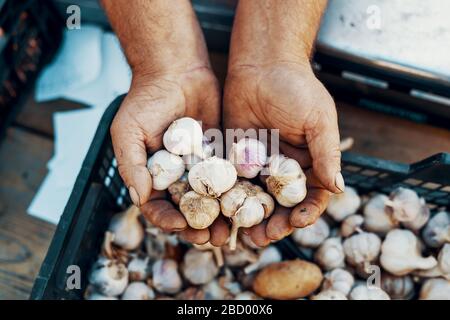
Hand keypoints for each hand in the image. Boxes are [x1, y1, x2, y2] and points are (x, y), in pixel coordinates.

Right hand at [111, 67, 228, 244]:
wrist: (175, 70)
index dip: (168, 219)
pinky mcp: (220, 153)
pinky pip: (229, 176)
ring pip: (212, 198)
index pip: (158, 206)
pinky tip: (246, 202)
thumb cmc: (145, 100)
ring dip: (220, 216)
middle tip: (212, 238)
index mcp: (153, 175)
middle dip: (199, 226)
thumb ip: (131, 165)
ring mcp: (200, 166)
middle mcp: (177, 175)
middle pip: (188, 209)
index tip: (181, 225)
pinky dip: (236, 191)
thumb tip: (138, 198)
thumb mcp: (128, 131)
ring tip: (231, 229)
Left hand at [224, 61, 342, 245]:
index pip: (311, 196)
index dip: (307, 212)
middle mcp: (284, 169)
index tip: (299, 221)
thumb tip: (339, 188)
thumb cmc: (296, 88)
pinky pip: (233, 182)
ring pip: (257, 199)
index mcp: (309, 162)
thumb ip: (327, 153)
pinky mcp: (236, 157)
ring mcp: (259, 165)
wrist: (262, 65)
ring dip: (252, 218)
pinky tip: (224, 213)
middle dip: (276, 223)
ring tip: (245, 235)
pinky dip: (230, 199)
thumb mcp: (317, 120)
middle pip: (281, 205)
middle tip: (265, 236)